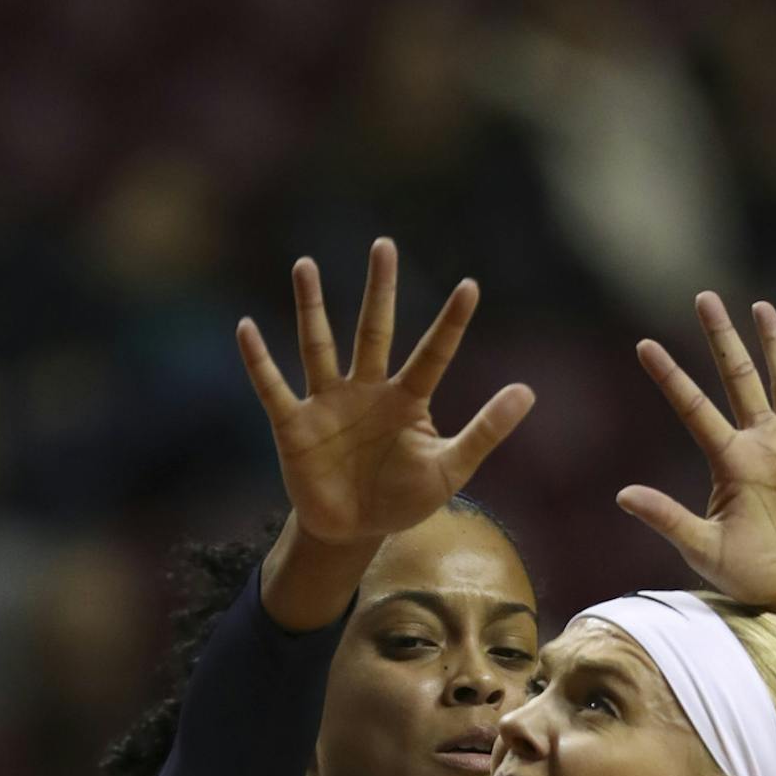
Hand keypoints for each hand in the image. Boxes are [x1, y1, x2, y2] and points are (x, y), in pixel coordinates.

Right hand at [238, 241, 535, 552]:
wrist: (353, 532)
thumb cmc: (402, 498)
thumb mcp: (449, 470)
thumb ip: (486, 431)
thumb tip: (528, 391)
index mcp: (406, 400)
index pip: (434, 354)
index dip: (451, 324)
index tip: (471, 287)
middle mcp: (367, 390)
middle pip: (374, 331)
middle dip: (380, 290)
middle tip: (384, 244)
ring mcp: (328, 404)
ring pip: (319, 346)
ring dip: (312, 307)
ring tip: (306, 265)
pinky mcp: (294, 425)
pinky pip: (273, 388)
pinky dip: (259, 362)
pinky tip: (246, 328)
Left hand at [621, 294, 775, 618]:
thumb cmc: (742, 573)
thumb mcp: (702, 548)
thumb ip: (668, 518)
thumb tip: (622, 495)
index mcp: (729, 460)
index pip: (695, 407)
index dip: (670, 376)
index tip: (643, 344)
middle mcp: (760, 442)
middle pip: (739, 377)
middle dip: (723, 338)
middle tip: (703, 297)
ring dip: (775, 345)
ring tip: (762, 307)